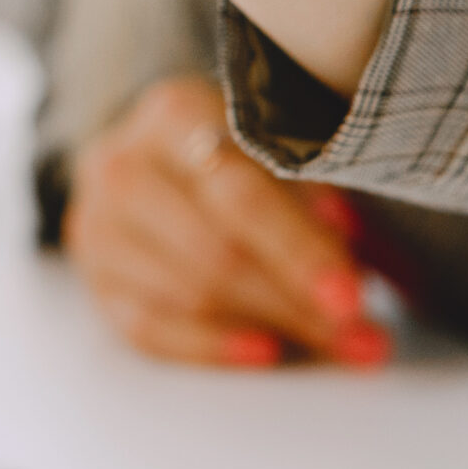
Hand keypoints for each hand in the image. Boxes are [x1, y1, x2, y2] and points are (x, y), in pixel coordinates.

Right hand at [64, 77, 388, 367]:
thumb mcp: (273, 147)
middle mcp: (122, 165)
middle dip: (297, 304)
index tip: (352, 298)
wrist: (148, 154)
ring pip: (187, 293)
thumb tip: (374, 260)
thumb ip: (322, 196)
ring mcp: (97, 225)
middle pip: (214, 251)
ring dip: (272, 329)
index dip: (299, 250)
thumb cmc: (229, 152)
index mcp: (174, 114)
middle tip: (362, 339)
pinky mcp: (93, 277)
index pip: (241, 193)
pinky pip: (148, 329)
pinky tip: (265, 354)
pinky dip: (211, 348)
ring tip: (340, 348)